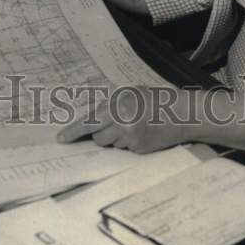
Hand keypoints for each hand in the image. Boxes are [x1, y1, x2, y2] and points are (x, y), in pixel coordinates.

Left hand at [57, 84, 196, 153]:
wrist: (183, 114)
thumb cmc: (157, 99)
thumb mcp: (131, 94)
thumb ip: (112, 105)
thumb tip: (93, 119)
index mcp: (119, 106)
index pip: (90, 121)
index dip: (73, 131)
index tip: (60, 139)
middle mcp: (123, 124)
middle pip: (98, 137)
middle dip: (101, 132)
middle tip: (115, 123)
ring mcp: (131, 140)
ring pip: (110, 144)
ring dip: (115, 137)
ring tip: (133, 125)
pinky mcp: (139, 151)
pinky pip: (124, 149)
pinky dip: (128, 143)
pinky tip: (141, 133)